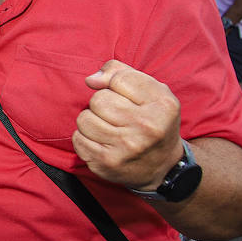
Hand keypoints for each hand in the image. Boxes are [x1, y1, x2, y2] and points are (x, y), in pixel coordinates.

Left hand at [73, 60, 182, 190]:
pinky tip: (102, 142)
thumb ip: (122, 73)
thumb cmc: (154, 121)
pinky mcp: (106, 163)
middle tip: (116, 115)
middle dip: (102, 104)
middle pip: (98, 99)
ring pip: (84, 119)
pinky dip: (85, 138)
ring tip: (108, 128)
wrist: (164, 166)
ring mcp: (125, 147)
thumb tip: (91, 80)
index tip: (124, 96)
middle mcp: (146, 127)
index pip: (119, 78)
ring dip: (91, 121)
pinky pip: (78, 139)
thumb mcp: (152, 92)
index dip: (115, 84)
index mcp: (162, 105)